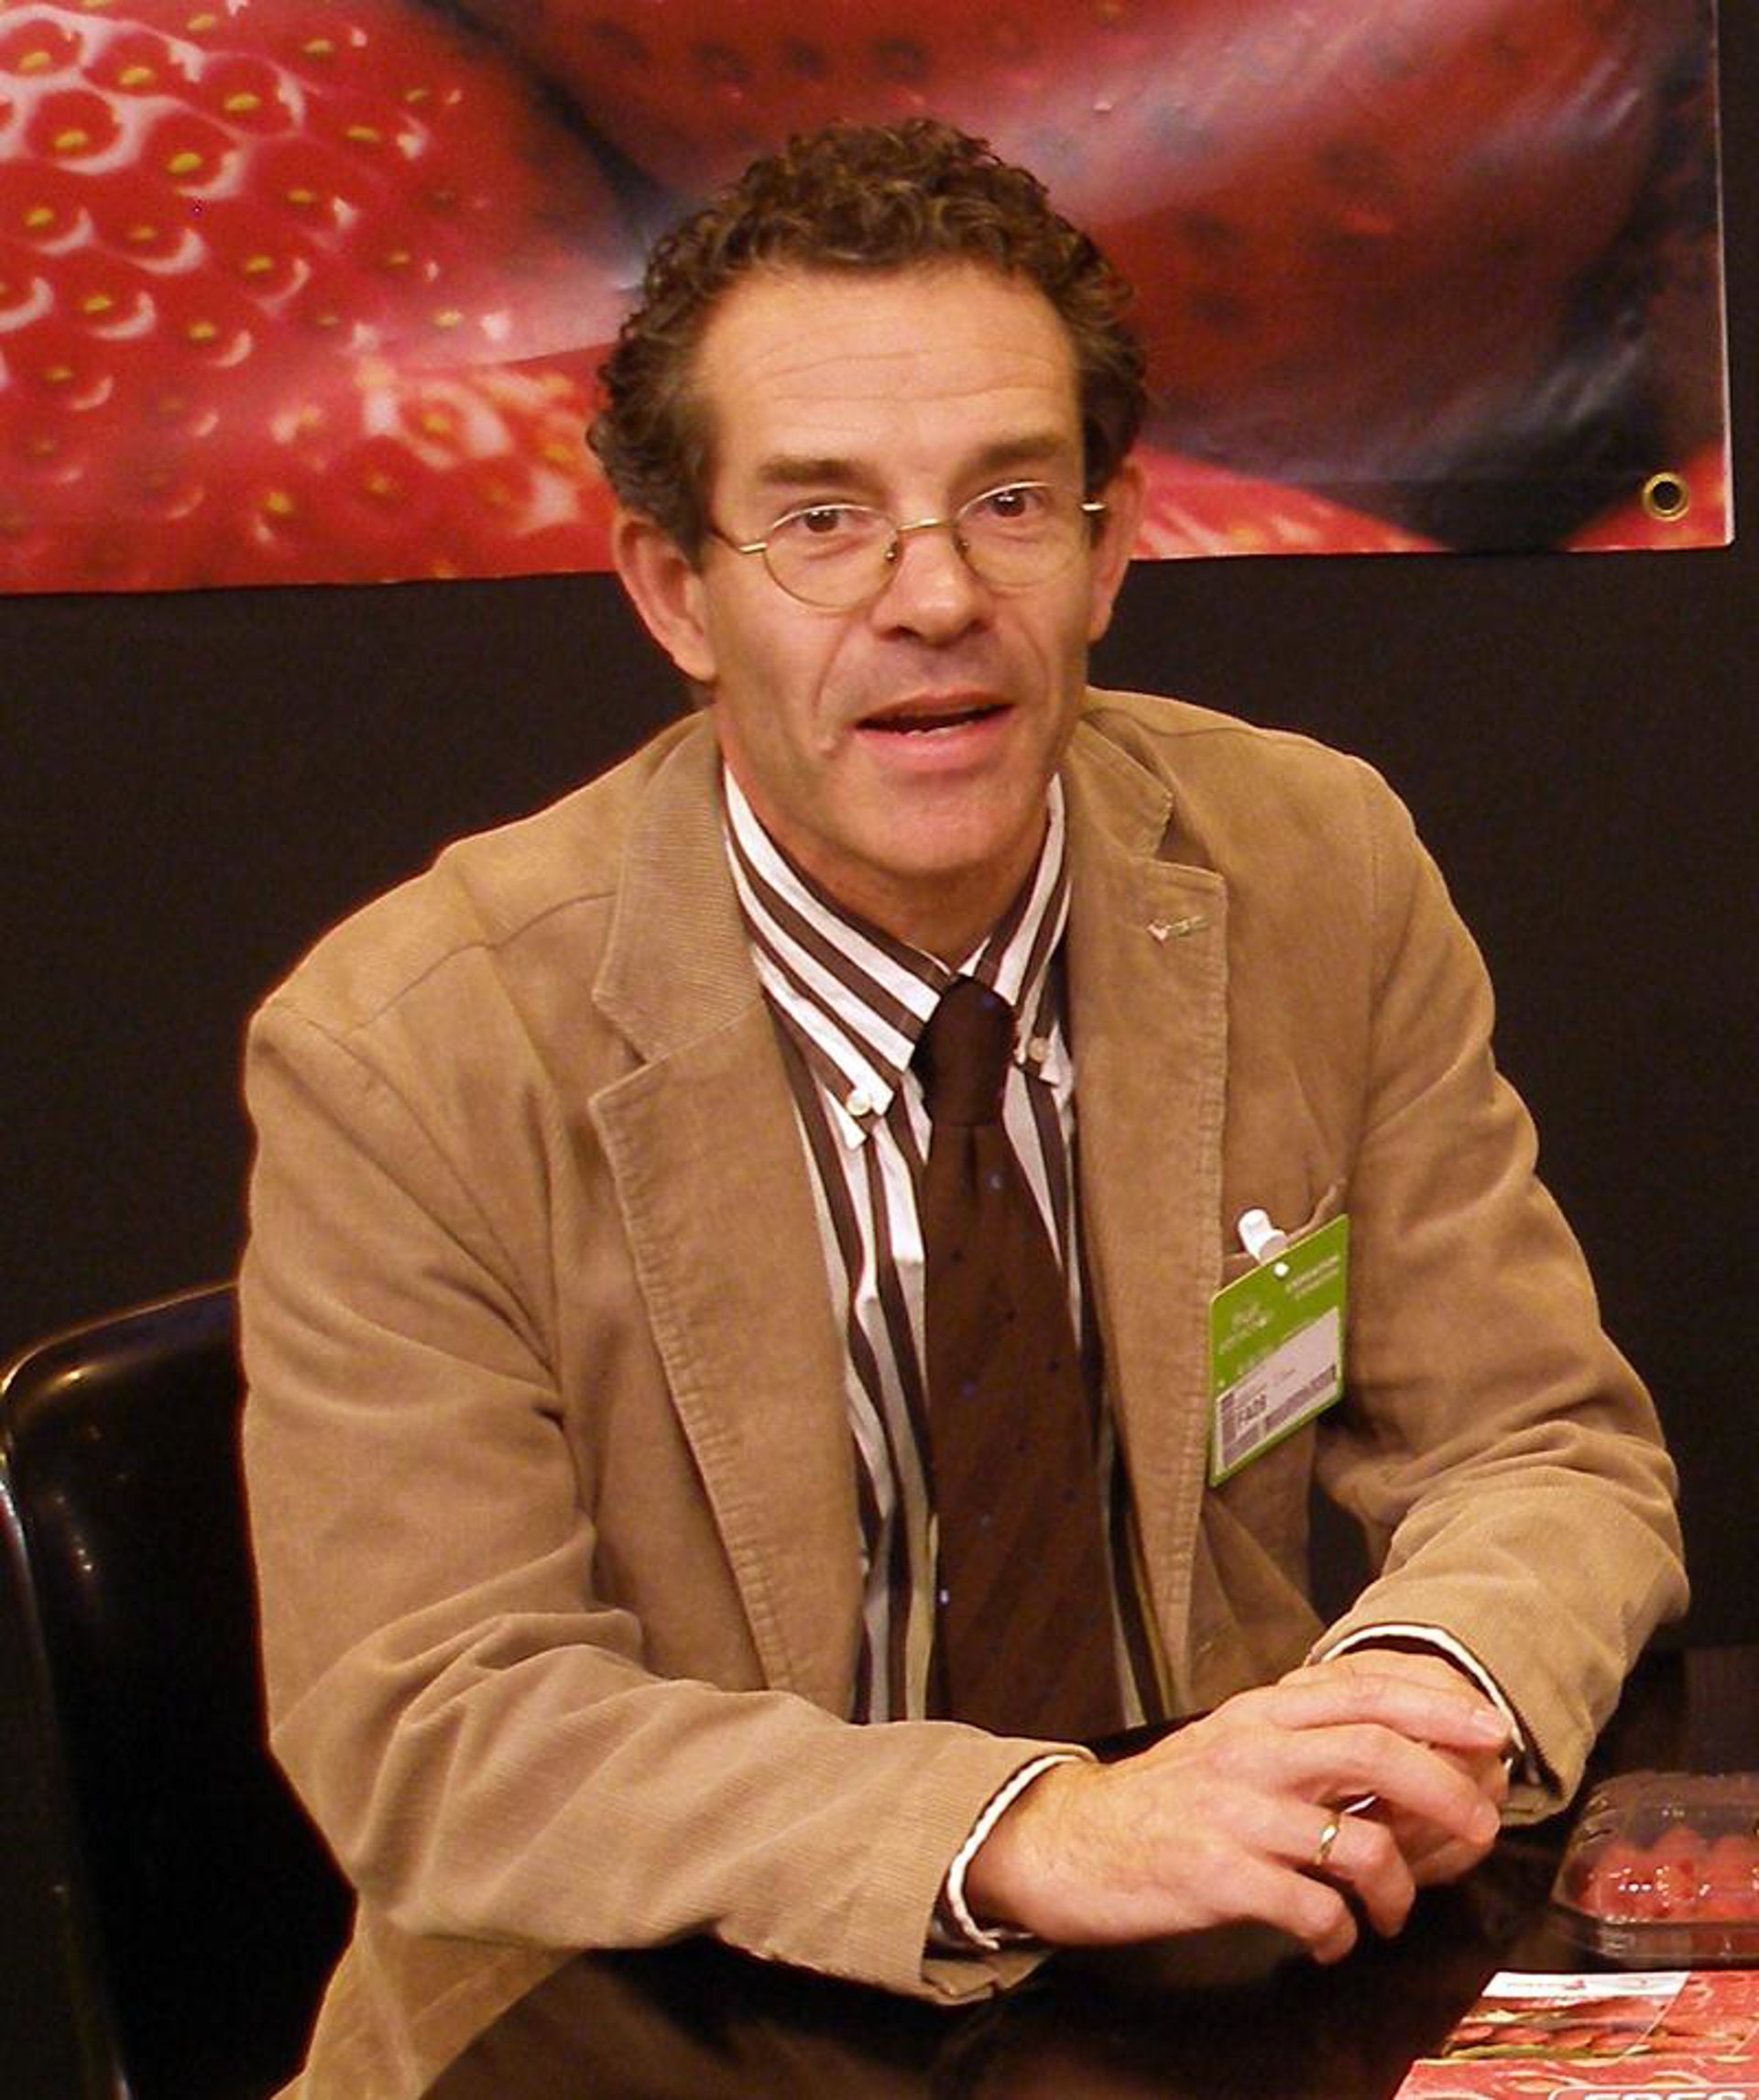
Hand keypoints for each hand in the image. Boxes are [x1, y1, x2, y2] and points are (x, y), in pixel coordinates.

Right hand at [962, 1664, 1509, 1962]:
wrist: (1071, 1842)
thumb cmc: (1164, 1799)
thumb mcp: (1230, 1743)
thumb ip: (1299, 1737)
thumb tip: (1393, 1746)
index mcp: (1259, 1713)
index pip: (1363, 1692)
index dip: (1437, 1708)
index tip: (1491, 1731)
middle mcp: (1253, 1751)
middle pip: (1376, 1753)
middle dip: (1446, 1792)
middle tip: (1480, 1827)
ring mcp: (1237, 1814)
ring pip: (1358, 1842)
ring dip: (1397, 1890)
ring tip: (1388, 1915)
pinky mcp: (1220, 1877)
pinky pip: (1315, 1910)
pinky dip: (1340, 1935)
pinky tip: (1331, 1941)